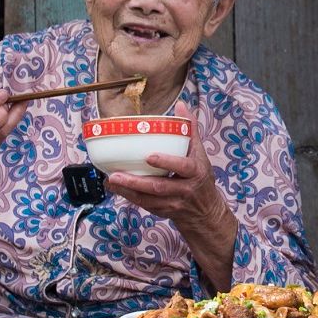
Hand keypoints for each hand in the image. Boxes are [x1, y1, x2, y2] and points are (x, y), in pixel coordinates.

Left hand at [106, 109, 230, 234]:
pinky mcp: (163, 211)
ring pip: (148, 200)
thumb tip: (181, 105)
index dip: (167, 162)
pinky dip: (129, 197)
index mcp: (195, 172)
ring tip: (111, 180)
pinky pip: (145, 205)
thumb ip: (190, 130)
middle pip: (159, 187)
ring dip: (128, 191)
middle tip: (115, 175)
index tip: (149, 157)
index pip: (183, 167)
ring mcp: (173, 203)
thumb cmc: (201, 178)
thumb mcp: (200, 154)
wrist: (206, 211)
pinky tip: (116, 188)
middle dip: (135, 182)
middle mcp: (185, 189)